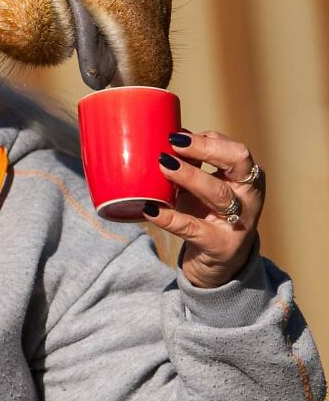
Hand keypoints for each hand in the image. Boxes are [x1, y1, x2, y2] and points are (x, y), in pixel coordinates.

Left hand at [144, 131, 265, 287]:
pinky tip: (150, 209)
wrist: (220, 265)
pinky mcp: (220, 245)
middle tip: (173, 144)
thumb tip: (167, 137)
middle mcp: (249, 196)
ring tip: (163, 166)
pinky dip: (170, 217)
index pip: (234, 150)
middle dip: (205, 149)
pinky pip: (193, 228)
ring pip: (218, 193)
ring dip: (189, 176)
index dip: (208, 139)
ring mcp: (239, 222)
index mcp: (247, 178)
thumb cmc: (209, 215)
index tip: (178, 135)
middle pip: (237, 162)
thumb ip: (192, 164)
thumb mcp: (205, 187)